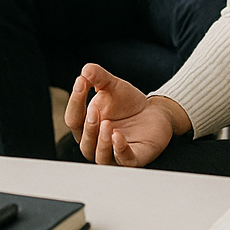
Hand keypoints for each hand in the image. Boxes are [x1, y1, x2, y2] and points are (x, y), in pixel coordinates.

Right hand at [63, 62, 187, 165]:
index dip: (75, 101)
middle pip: (84, 141)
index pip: (73, 118)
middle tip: (94, 110)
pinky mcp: (133, 159)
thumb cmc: (128, 103)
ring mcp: (113, 154)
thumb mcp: (113, 86)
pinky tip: (119, 136)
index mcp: (86, 126)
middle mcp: (96, 143)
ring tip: (107, 124)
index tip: (81, 82)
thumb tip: (86, 69)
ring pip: (99, 156)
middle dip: (88, 126)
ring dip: (101, 141)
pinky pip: (123, 160)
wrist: (155, 112)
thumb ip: (99, 78)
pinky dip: (119, 150)